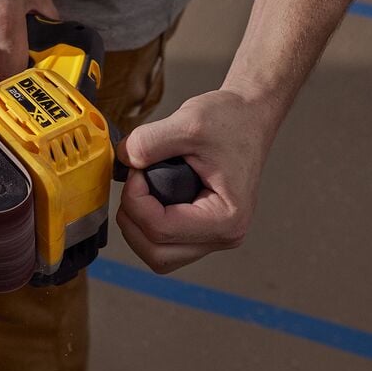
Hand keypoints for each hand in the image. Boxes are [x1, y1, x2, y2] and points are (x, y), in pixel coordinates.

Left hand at [116, 89, 279, 272]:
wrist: (250, 115)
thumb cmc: (231, 121)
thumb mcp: (187, 123)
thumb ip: (147, 143)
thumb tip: (121, 160)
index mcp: (227, 218)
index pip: (160, 229)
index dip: (135, 199)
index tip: (136, 169)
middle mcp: (224, 235)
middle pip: (156, 254)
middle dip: (133, 219)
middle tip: (136, 182)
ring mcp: (214, 236)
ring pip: (158, 254)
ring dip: (138, 226)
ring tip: (143, 189)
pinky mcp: (203, 229)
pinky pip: (165, 244)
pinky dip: (147, 225)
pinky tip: (150, 195)